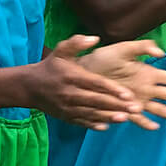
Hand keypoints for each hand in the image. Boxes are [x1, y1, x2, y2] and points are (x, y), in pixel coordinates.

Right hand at [28, 35, 144, 129]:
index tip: (128, 94)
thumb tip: (95, 38)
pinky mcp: (66, 116)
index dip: (113, 89)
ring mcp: (68, 107)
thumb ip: (77, 42)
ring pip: (91, 113)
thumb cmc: (51, 67)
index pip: (96, 83)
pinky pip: (81, 122)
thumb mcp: (61, 51)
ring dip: (109, 117)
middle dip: (117, 105)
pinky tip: (106, 126)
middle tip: (136, 108)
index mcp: (72, 76)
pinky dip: (93, 125)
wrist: (29, 86)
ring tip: (126, 118)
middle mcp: (70, 93)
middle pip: (97, 100)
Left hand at [78, 39, 165, 129]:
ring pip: (158, 108)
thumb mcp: (123, 48)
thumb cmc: (103, 58)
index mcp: (147, 72)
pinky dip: (145, 122)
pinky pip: (137, 118)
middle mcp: (145, 87)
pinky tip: (155, 127)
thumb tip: (161, 52)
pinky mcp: (124, 108)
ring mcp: (136, 100)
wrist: (83, 71)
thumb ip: (142, 48)